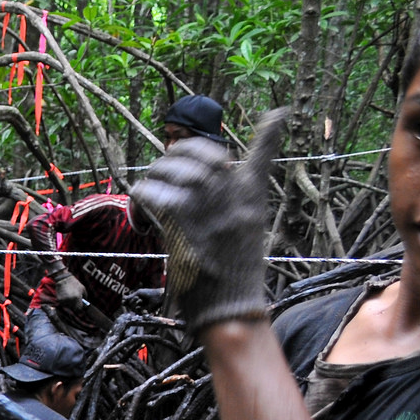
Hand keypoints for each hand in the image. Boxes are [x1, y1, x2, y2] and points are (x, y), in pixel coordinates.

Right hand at [51, 272, 89, 308]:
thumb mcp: (83, 289)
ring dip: (69, 304)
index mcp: (77, 298)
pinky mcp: (59, 299)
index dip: (80, 308)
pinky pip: (63, 304)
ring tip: (70, 297)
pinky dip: (64, 302)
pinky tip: (65, 296)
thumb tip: (85, 303)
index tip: (80, 306)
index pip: (79, 308)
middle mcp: (70, 300)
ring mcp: (64, 300)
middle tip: (75, 302)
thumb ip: (85, 296)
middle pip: (73, 308)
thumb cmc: (74, 283)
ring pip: (67, 306)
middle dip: (74, 306)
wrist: (64, 279)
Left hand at [134, 109, 288, 330]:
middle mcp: (232, 192)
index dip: (270, 133)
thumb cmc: (232, 277)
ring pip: (168, 168)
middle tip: (162, 179)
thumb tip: (213, 188)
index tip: (280, 113)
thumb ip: (231, 206)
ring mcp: (208, 202)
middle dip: (172, 158)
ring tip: (149, 205)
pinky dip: (140, 203)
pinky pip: (151, 192)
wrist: (230, 307)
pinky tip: (144, 222)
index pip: (264, 156)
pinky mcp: (183, 219)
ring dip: (151, 182)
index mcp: (251, 196)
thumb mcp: (245, 235)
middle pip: (196, 151)